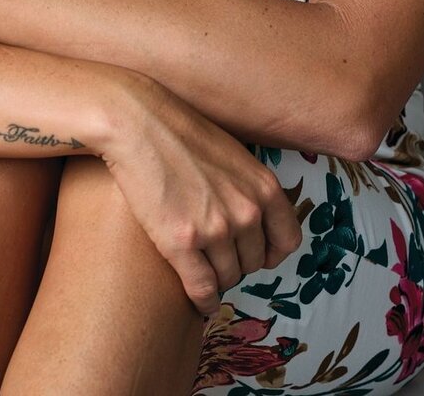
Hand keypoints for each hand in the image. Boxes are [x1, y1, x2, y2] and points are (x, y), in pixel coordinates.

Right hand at [99, 76, 301, 317]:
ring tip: (204, 274)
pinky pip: (202, 289)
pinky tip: (200, 302)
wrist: (136, 122)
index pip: (287, 240)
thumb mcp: (232, 152)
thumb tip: (252, 216)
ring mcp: (214, 229)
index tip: (257, 255)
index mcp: (263, 187)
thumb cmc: (179, 131)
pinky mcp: (180, 243)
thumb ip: (248, 186)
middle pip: (253, 262)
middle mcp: (246, 211)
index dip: (271, 253)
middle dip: (237, 262)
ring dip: (217, 279)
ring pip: (228, 277)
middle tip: (217, 257)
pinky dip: (203, 301)